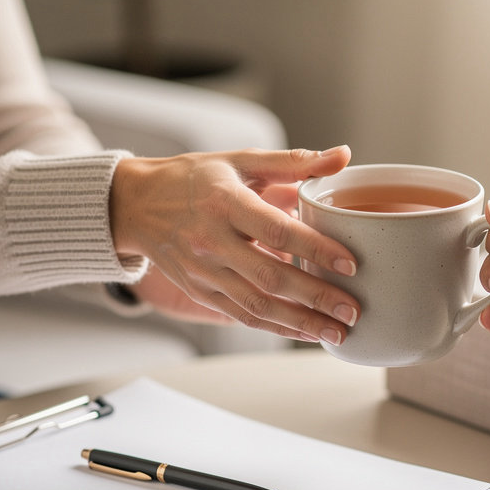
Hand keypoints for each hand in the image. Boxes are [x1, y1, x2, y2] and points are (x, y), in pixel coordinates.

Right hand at [110, 146, 360, 342]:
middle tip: (353, 310)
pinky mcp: (201, 292)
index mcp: (225, 202)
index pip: (277, 230)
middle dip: (316, 297)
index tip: (352, 264)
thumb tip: (343, 156)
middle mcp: (211, 241)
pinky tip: (306, 333)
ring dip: (301, 323)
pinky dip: (277, 328)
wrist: (136, 205)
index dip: (316, 249)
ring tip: (338, 333)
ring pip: (257, 305)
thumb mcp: (241, 161)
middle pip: (271, 277)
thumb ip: (294, 162)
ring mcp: (204, 272)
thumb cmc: (195, 179)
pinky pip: (242, 316)